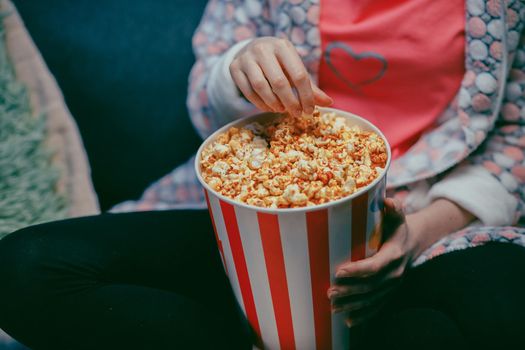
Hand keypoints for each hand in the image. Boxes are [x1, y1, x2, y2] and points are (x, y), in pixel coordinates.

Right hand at [230, 37, 332, 116]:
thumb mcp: (294, 69)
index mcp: (283, 46)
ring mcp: (246, 58)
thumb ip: (310, 86)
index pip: (299, 75)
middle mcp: (263, 49)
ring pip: (261, 88)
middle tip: (296, 114)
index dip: (306, 96)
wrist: (250, 49)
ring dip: (274, 104)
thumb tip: (329, 103)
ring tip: (282, 110)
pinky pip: (248, 92)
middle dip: (290, 102)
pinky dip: (260, 104)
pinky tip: (269, 108)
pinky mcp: (234, 68)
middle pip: (279, 83)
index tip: (309, 111)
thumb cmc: (278, 62)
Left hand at [328, 198, 416, 326]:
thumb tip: (386, 201)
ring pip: (372, 299)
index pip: (375, 266)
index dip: (357, 271)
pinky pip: (377, 306)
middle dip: (349, 291)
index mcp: (394, 254)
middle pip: (370, 286)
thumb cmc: (396, 225)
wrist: (414, 240)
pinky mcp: (389, 292)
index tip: (339, 271)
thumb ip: (393, 208)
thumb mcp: (396, 215)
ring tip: (333, 307)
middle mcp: (395, 272)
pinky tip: (349, 321)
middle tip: (329, 292)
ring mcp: (392, 285)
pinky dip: (363, 315)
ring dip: (352, 305)